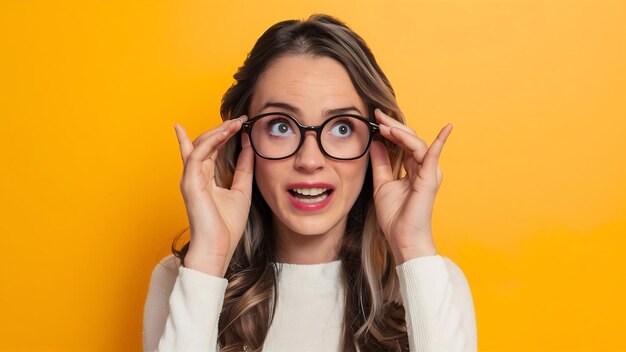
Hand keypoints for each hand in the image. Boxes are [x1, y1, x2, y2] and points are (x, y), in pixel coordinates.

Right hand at [173, 115, 252, 275]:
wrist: (218, 248)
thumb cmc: (227, 226)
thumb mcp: (242, 190)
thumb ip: (244, 168)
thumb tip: (250, 146)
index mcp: (206, 178)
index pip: (210, 149)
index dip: (223, 134)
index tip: (239, 122)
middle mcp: (196, 175)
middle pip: (205, 143)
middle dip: (222, 128)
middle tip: (240, 118)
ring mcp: (191, 178)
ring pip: (201, 145)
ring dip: (218, 131)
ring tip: (236, 122)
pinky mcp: (190, 182)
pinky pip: (198, 154)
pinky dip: (212, 141)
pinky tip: (226, 132)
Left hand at [369, 108, 452, 264]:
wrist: (402, 238)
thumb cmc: (395, 216)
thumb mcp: (382, 183)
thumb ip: (381, 163)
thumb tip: (376, 143)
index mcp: (413, 169)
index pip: (403, 143)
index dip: (390, 129)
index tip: (375, 118)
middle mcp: (423, 168)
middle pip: (410, 139)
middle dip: (394, 125)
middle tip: (378, 113)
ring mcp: (428, 172)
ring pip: (417, 144)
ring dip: (401, 132)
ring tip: (385, 125)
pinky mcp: (430, 178)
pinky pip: (434, 156)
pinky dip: (440, 141)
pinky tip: (446, 129)